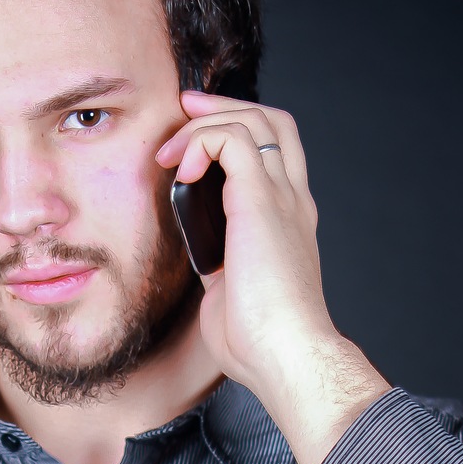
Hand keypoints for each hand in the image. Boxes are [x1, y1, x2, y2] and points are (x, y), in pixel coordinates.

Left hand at [156, 90, 390, 463]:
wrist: (287, 356)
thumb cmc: (260, 343)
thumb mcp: (232, 295)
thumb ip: (221, 269)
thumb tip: (201, 263)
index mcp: (289, 223)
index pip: (275, 154)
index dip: (239, 132)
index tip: (196, 137)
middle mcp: (292, 202)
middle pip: (271, 122)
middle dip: (224, 107)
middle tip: (184, 110)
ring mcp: (281, 198)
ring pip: (252, 121)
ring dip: (205, 124)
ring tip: (171, 150)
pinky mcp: (261, 201)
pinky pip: (232, 140)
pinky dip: (202, 143)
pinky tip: (181, 172)